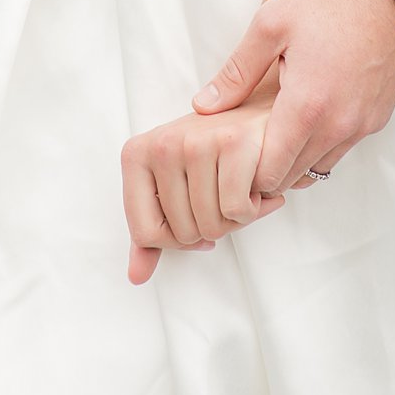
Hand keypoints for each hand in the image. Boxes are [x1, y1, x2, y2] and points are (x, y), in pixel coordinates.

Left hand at [121, 87, 286, 284]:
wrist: (257, 118)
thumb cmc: (212, 158)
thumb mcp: (172, 189)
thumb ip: (153, 232)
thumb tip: (136, 276)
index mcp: (136, 153)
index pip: (144, 233)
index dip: (173, 240)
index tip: (192, 218)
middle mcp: (162, 143)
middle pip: (182, 234)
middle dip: (209, 229)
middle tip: (221, 199)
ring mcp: (196, 140)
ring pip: (211, 226)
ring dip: (233, 220)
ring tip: (238, 190)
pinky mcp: (233, 141)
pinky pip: (237, 210)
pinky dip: (253, 209)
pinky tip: (254, 186)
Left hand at [191, 0, 394, 194]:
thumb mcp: (270, 24)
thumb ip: (237, 71)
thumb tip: (204, 105)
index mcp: (307, 106)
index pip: (272, 173)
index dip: (247, 173)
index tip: (234, 157)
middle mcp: (338, 126)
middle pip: (295, 176)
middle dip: (269, 169)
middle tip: (250, 144)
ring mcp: (362, 125)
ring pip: (320, 165)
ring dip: (297, 157)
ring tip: (278, 127)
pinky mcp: (378, 118)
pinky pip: (343, 146)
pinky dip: (323, 142)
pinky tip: (310, 112)